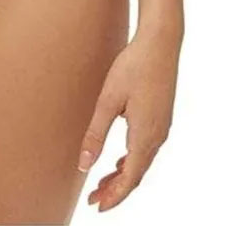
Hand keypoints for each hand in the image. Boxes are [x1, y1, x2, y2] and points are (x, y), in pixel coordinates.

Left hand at [78, 24, 180, 210]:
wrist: (161, 42)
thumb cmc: (133, 67)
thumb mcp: (108, 100)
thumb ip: (96, 134)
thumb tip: (84, 166)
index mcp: (145, 135)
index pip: (130, 178)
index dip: (114, 196)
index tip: (96, 206)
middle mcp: (158, 136)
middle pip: (137, 173)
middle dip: (116, 189)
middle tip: (94, 199)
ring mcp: (163, 127)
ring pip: (142, 162)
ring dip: (123, 175)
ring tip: (102, 183)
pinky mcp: (162, 117)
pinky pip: (147, 149)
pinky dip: (132, 160)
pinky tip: (120, 159)